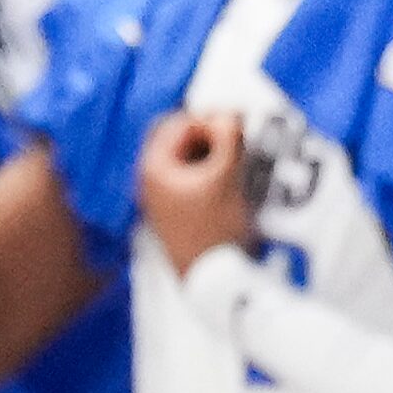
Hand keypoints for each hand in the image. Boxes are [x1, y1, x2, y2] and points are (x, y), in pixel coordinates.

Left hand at [139, 112, 252, 275]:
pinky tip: (233, 181)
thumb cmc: (214, 231)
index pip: (181, 122)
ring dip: (215, 153)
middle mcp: (152, 178)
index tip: (237, 126)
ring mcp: (163, 195)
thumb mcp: (226, 176)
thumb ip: (227, 137)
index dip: (211, 119)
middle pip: (183, 138)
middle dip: (213, 135)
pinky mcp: (177, 209)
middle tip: (240, 141)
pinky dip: (213, 171)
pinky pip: (195, 176)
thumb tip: (228, 112)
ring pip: (191, 157)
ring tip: (239, 162)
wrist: (213, 280)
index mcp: (154, 166)